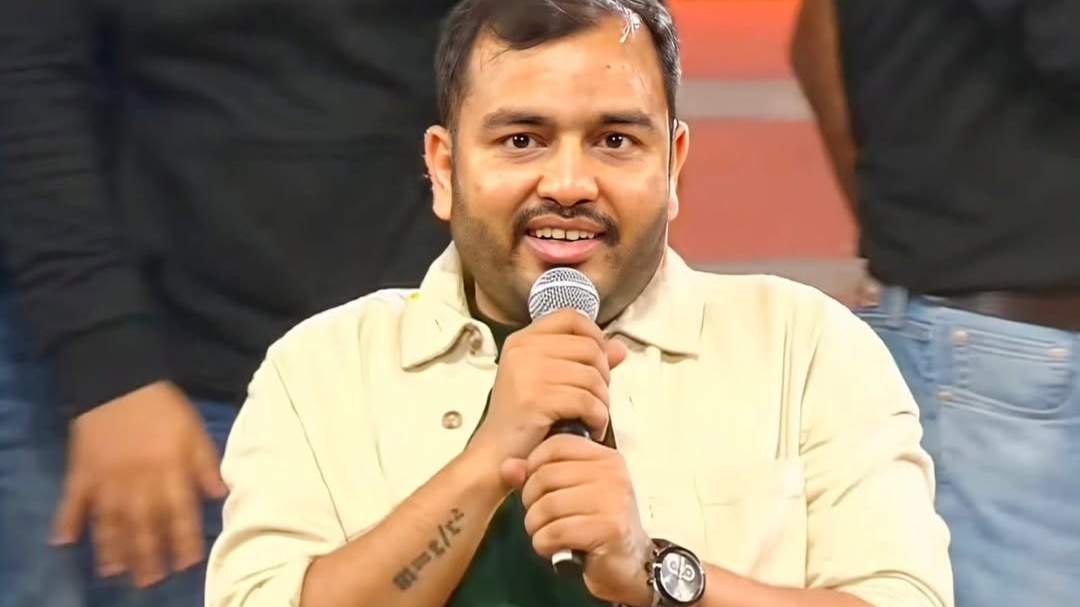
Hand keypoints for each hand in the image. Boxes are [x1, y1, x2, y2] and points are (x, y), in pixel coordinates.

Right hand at [52, 381, 227, 587]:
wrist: (118, 378)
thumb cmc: (163, 407)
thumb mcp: (194, 430)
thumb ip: (206, 463)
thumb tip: (220, 494)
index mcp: (170, 469)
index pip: (180, 511)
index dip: (184, 538)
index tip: (188, 562)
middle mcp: (139, 480)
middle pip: (144, 524)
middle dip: (148, 554)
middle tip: (151, 580)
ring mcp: (107, 478)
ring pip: (110, 520)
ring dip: (113, 547)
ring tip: (115, 570)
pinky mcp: (82, 471)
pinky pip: (73, 500)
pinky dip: (68, 521)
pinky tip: (65, 542)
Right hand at [469, 308, 627, 463]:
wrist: (496, 455)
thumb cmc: (523, 420)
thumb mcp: (550, 381)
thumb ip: (584, 361)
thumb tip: (619, 348)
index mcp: (523, 340)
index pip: (571, 317)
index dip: (595, 335)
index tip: (599, 360)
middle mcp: (523, 349)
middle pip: (589, 348)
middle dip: (603, 377)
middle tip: (596, 399)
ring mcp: (527, 372)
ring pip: (592, 376)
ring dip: (602, 401)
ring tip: (593, 417)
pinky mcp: (535, 399)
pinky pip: (587, 401)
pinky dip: (597, 418)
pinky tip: (592, 429)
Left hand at [502, 435, 654, 606]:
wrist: (630, 564)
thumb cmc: (598, 525)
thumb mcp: (571, 494)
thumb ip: (538, 476)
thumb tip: (507, 466)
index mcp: (605, 458)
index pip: (556, 445)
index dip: (533, 465)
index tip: (537, 488)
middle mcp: (612, 474)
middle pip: (546, 476)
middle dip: (531, 502)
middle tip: (539, 518)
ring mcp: (613, 500)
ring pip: (547, 506)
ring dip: (536, 527)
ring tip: (546, 534)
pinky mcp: (609, 529)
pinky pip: (555, 532)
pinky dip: (544, 544)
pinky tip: (554, 548)